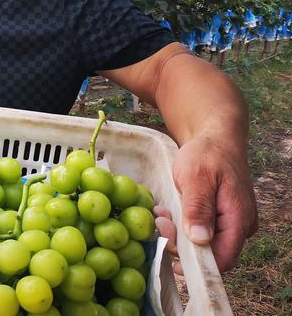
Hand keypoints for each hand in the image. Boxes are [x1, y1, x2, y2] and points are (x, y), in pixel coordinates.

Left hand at [171, 137, 257, 271]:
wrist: (213, 138)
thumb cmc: (207, 154)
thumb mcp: (197, 177)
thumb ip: (198, 208)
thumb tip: (199, 240)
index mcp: (239, 219)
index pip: (222, 258)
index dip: (194, 260)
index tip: (167, 244)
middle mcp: (238, 226)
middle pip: (209, 253)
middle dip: (180, 242)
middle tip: (160, 221)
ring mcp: (228, 223)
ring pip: (201, 243)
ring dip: (177, 232)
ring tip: (162, 212)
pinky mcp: (217, 218)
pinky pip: (198, 231)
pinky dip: (180, 225)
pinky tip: (168, 210)